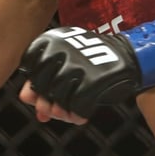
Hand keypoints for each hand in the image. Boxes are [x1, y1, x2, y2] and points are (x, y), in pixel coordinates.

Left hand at [19, 20, 154, 118]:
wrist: (128, 57)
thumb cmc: (91, 61)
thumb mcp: (64, 64)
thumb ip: (42, 78)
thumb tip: (25, 99)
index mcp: (51, 40)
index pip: (29, 66)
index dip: (33, 83)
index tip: (44, 90)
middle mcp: (61, 51)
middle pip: (41, 85)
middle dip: (46, 101)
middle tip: (54, 109)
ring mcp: (76, 67)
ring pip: (56, 98)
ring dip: (60, 111)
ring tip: (67, 113)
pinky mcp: (91, 82)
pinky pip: (75, 107)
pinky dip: (76, 115)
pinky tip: (81, 114)